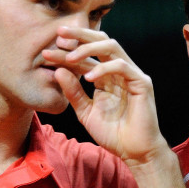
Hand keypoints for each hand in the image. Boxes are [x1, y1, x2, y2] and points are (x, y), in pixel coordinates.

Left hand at [42, 26, 168, 166]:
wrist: (134, 152)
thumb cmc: (113, 134)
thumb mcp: (85, 112)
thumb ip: (73, 92)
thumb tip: (58, 70)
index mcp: (106, 76)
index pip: (86, 57)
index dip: (67, 52)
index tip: (47, 52)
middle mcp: (119, 70)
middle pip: (101, 40)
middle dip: (80, 35)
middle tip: (59, 35)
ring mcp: (132, 74)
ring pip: (112, 47)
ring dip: (89, 48)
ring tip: (70, 57)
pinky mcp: (142, 83)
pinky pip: (122, 66)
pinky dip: (104, 68)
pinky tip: (88, 78)